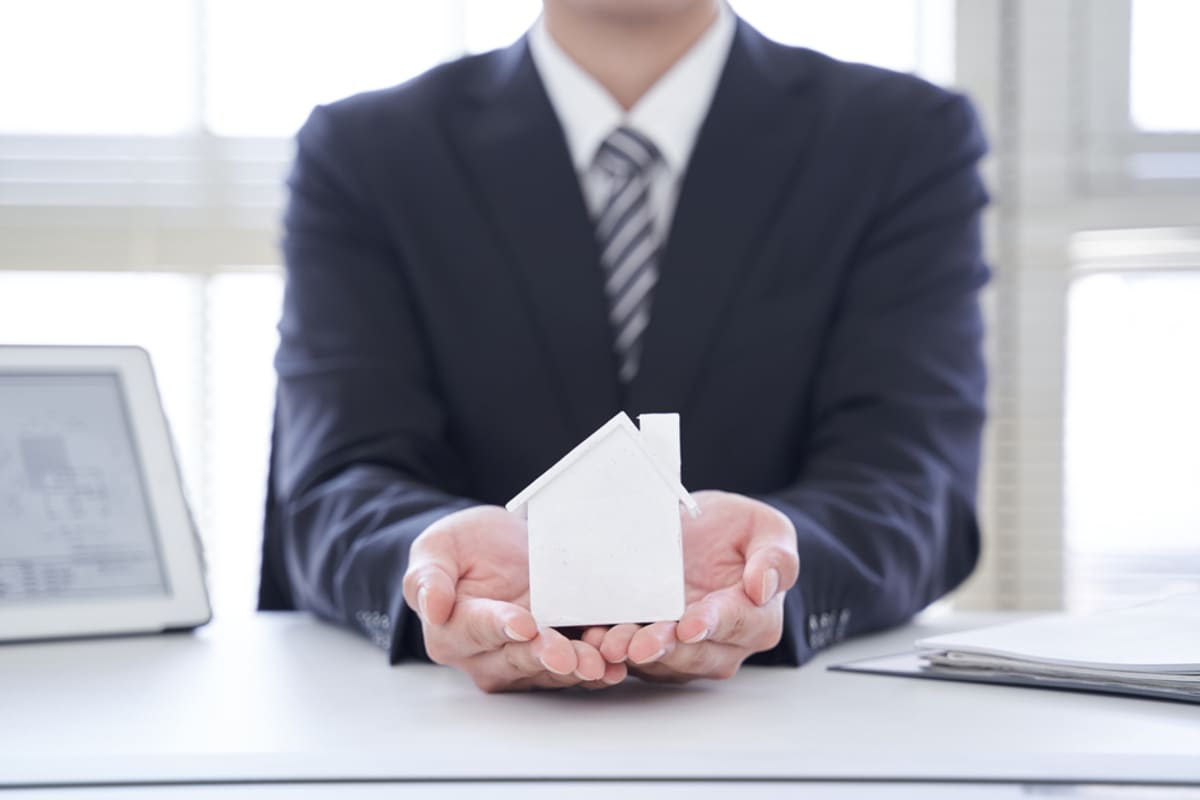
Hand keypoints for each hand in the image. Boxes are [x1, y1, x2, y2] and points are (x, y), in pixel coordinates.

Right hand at [402, 505, 624, 692]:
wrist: (496, 548)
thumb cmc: (461, 548)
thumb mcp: (438, 548)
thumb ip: (429, 577)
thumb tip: (432, 606)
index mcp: (452, 630)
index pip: (477, 631)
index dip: (500, 628)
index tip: (523, 624)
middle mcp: (485, 656)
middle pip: (517, 659)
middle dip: (546, 656)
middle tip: (569, 654)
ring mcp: (523, 659)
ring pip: (550, 670)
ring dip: (576, 667)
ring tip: (599, 662)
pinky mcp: (555, 654)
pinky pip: (575, 666)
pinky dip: (597, 666)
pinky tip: (616, 664)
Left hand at [585, 491, 798, 682]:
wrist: (707, 534)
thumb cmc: (739, 533)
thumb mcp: (767, 530)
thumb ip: (774, 557)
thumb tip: (764, 585)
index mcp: (758, 617)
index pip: (738, 624)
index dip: (713, 624)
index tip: (690, 625)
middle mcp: (725, 644)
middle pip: (695, 654)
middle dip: (664, 648)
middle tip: (637, 644)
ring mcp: (689, 652)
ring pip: (662, 661)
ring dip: (633, 654)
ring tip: (608, 643)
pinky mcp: (655, 649)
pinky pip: (635, 656)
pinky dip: (614, 650)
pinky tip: (595, 637)